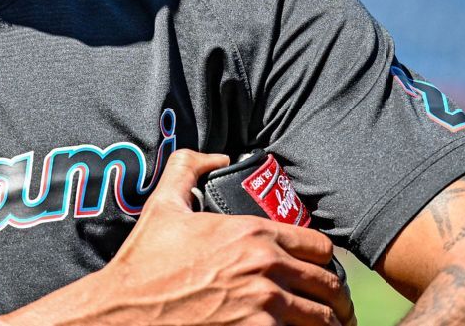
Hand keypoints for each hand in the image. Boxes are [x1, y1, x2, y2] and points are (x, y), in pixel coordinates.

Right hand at [105, 148, 353, 324]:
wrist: (125, 310)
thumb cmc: (144, 262)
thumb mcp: (163, 205)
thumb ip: (188, 168)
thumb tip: (215, 156)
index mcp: (253, 232)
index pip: (320, 247)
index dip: (327, 261)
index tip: (325, 273)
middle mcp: (267, 267)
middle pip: (329, 286)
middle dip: (338, 299)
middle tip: (339, 309)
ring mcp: (265, 306)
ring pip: (323, 319)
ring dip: (331, 324)